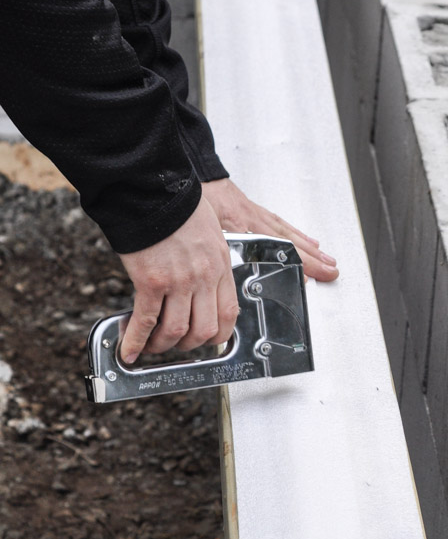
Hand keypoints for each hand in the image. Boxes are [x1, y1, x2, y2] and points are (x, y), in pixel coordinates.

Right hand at [117, 196, 237, 363]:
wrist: (152, 189)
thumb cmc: (177, 204)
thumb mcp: (209, 232)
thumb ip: (208, 259)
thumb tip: (199, 280)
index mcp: (219, 265)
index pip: (228, 314)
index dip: (218, 335)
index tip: (208, 339)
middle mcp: (203, 277)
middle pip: (204, 330)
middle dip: (189, 344)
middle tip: (176, 344)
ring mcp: (179, 281)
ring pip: (175, 330)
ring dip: (162, 345)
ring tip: (152, 346)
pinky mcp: (151, 281)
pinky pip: (146, 320)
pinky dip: (136, 340)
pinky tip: (129, 349)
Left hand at [202, 178, 338, 282]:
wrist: (194, 175)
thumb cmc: (197, 201)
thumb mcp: (203, 231)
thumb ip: (216, 252)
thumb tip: (223, 274)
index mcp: (244, 228)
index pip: (277, 249)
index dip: (295, 263)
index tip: (308, 277)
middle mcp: (256, 221)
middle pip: (291, 244)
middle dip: (313, 260)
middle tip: (331, 271)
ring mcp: (258, 216)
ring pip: (290, 234)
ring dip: (311, 249)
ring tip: (327, 260)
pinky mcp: (256, 211)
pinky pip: (282, 225)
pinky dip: (298, 234)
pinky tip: (308, 241)